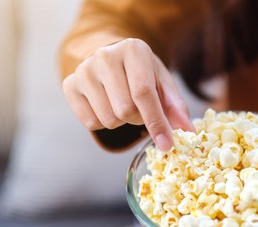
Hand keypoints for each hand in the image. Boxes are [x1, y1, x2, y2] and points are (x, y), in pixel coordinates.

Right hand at [62, 38, 194, 150]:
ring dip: (121, 122)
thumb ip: (175, 106)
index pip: (143, 93)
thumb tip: (187, 131)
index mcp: (133, 50)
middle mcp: (105, 56)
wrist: (110, 59)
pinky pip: (90, 122)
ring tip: (122, 104)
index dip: (156, 122)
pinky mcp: (69, 85)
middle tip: (140, 109)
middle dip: (138, 119)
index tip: (167, 145)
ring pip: (108, 120)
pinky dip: (103, 122)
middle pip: (125, 110)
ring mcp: (84, 70)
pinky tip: (106, 105)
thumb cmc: (141, 73)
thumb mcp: (162, 82)